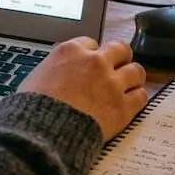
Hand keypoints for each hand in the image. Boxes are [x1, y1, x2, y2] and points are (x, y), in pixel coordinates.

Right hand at [18, 38, 147, 138]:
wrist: (43, 131)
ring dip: (132, 77)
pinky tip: (129, 103)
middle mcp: (95, 62)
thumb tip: (59, 72)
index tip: (91, 63)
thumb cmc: (32, 107)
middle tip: (117, 68)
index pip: (91, 43)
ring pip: (136, 70)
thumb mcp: (36, 76)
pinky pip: (141, 96)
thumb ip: (54, 68)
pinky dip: (136, 98)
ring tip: (127, 86)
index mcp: (70, 51)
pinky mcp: (123, 107)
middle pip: (120, 49)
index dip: (92, 54)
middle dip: (119, 58)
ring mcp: (112, 84)